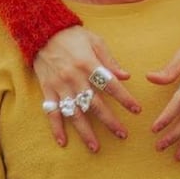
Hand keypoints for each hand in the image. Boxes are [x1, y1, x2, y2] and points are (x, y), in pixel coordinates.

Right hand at [34, 26, 140, 151]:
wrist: (43, 31)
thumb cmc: (73, 35)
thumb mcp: (95, 41)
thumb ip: (110, 60)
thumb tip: (126, 76)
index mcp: (89, 63)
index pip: (111, 85)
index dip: (125, 98)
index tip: (136, 110)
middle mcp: (75, 77)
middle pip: (95, 104)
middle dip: (110, 121)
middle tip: (122, 135)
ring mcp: (60, 86)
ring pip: (74, 113)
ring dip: (85, 132)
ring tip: (96, 147)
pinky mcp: (47, 90)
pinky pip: (51, 113)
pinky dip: (56, 128)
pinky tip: (63, 142)